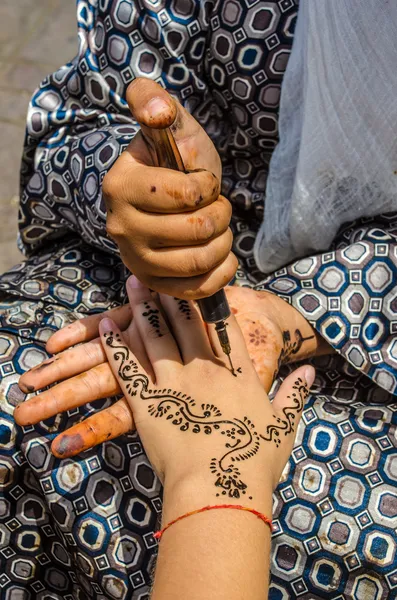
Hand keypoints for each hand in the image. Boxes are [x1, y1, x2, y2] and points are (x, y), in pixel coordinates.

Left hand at [98, 278, 314, 495]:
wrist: (218, 488)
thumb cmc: (253, 462)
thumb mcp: (283, 427)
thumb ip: (294, 394)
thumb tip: (310, 372)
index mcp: (238, 374)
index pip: (224, 327)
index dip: (212, 301)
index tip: (202, 282)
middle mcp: (204, 369)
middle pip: (186, 322)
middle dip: (172, 294)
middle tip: (159, 273)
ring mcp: (173, 382)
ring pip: (155, 335)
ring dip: (143, 308)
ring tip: (133, 284)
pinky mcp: (146, 401)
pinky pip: (127, 366)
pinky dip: (115, 345)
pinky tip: (107, 326)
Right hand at [103, 77, 236, 298]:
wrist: (160, 195)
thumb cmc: (172, 160)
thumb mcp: (170, 125)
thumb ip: (156, 102)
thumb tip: (157, 111)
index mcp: (121, 186)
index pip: (186, 195)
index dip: (208, 186)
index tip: (202, 180)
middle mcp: (121, 227)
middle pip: (197, 230)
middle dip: (220, 213)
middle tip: (215, 205)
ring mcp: (135, 260)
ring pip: (199, 260)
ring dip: (223, 241)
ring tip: (217, 227)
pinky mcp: (154, 283)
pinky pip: (198, 289)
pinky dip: (222, 271)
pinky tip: (221, 254)